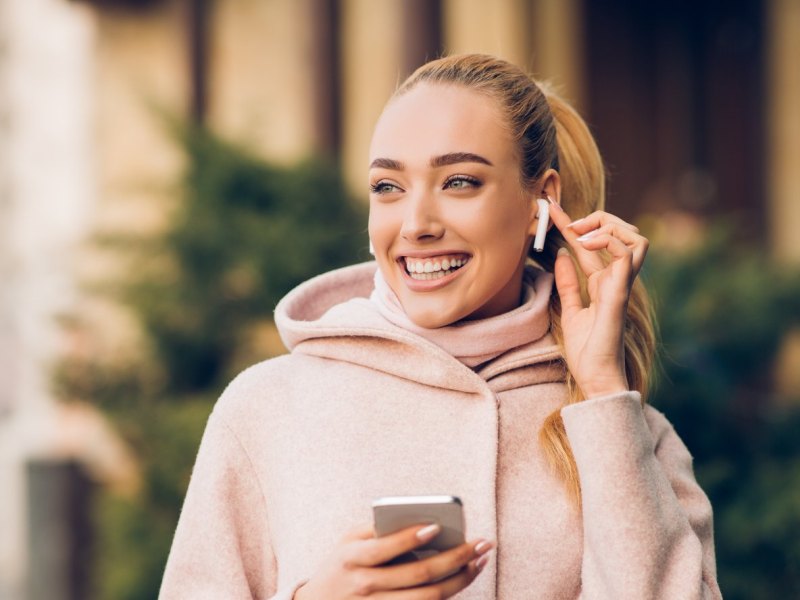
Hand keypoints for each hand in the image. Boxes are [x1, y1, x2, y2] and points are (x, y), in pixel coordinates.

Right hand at [293, 522, 492, 598]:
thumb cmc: (339, 566)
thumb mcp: (347, 542)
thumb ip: (375, 530)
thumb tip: (418, 520)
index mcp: (352, 559)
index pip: (385, 548)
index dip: (411, 537)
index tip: (437, 526)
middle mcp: (366, 586)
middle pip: (418, 575)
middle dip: (455, 557)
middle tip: (481, 542)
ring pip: (428, 598)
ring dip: (460, 579)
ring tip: (479, 560)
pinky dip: (448, 594)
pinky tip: (463, 578)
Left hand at [548, 201, 648, 398]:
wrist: (596, 378)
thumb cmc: (587, 351)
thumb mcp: (570, 310)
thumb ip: (568, 283)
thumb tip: (561, 255)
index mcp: (604, 283)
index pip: (592, 244)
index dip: (572, 223)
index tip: (551, 208)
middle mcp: (617, 280)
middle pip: (624, 232)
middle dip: (598, 218)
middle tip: (569, 223)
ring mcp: (622, 285)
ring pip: (636, 237)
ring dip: (608, 226)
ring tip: (580, 232)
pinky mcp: (620, 293)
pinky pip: (626, 254)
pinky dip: (607, 241)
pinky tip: (584, 244)